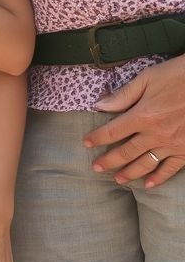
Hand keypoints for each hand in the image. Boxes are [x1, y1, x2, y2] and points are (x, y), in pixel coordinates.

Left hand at [86, 54, 184, 186]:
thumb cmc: (179, 76)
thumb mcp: (148, 78)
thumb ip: (124, 95)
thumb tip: (99, 106)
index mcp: (143, 115)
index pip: (113, 131)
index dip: (97, 138)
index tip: (86, 143)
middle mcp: (156, 134)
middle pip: (127, 152)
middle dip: (109, 161)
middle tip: (96, 168)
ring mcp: (173, 144)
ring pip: (146, 163)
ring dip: (130, 173)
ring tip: (118, 179)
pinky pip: (171, 168)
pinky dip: (159, 178)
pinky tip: (149, 185)